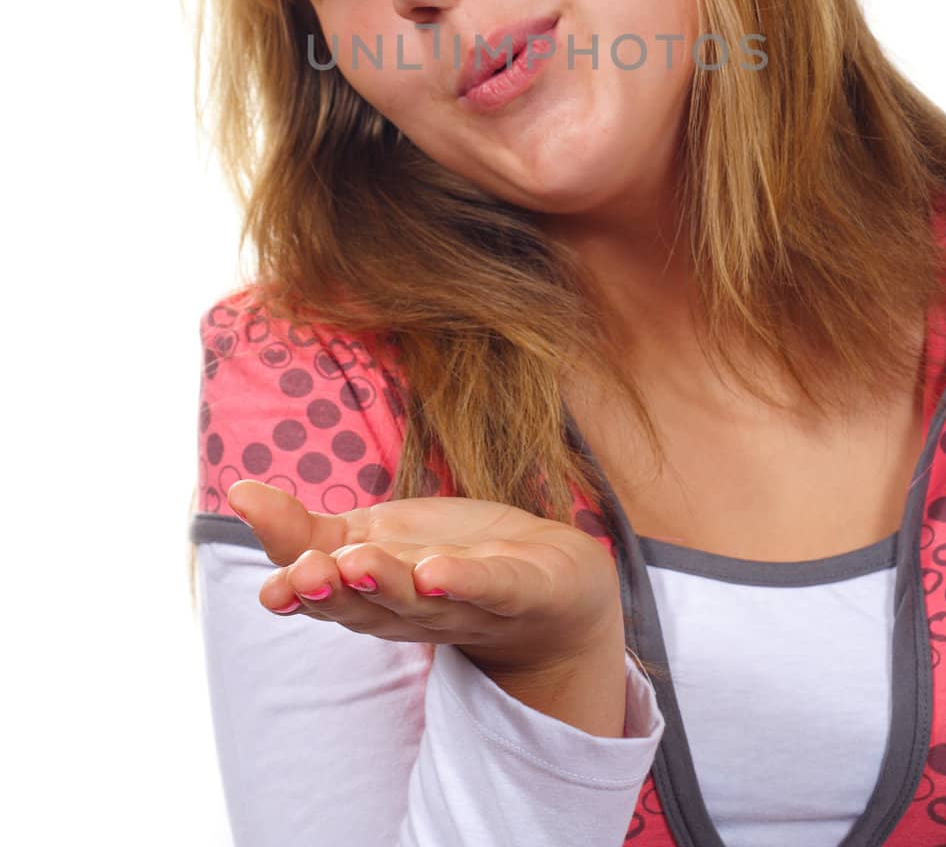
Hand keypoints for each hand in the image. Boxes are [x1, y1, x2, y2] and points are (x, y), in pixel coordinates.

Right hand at [226, 480, 623, 677]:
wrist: (555, 589)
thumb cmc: (452, 558)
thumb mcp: (374, 536)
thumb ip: (306, 530)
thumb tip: (235, 491)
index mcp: (375, 594)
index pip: (329, 594)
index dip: (299, 590)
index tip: (271, 589)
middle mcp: (416, 608)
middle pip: (369, 605)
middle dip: (335, 593)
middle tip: (304, 579)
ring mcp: (471, 603)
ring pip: (424, 600)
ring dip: (389, 585)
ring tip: (359, 565)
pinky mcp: (523, 589)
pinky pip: (493, 587)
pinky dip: (466, 581)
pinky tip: (436, 572)